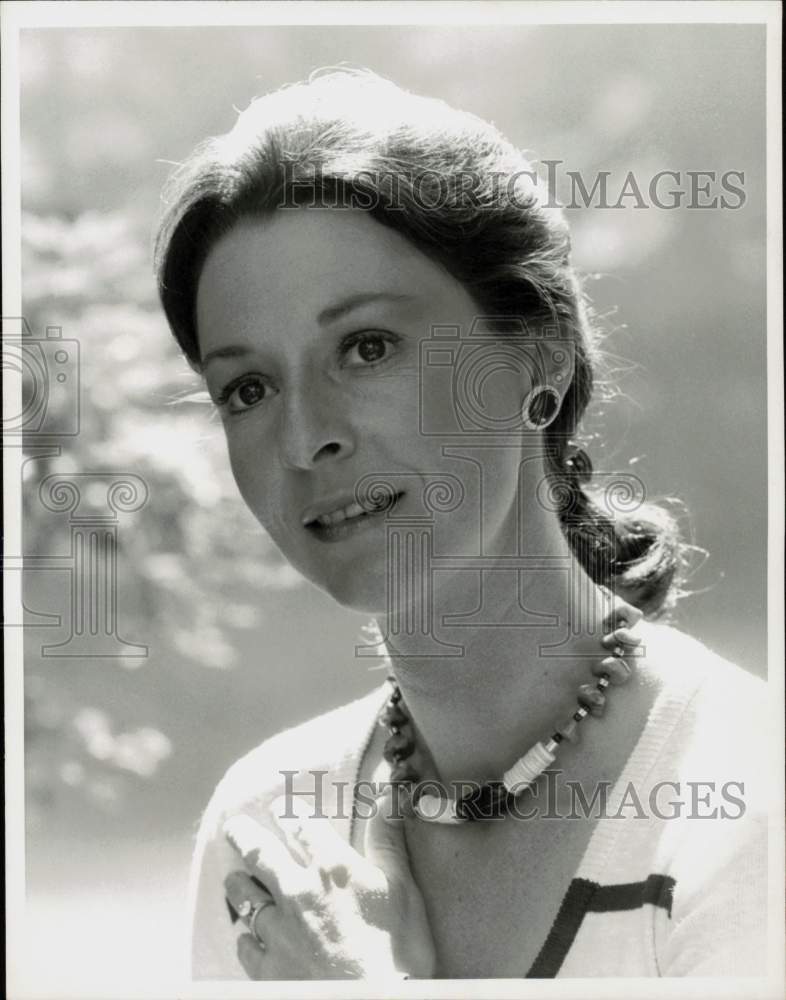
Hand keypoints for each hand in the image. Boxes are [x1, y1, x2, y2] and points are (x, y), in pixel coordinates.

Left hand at [223, 786, 436, 980]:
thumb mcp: (402, 886)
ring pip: (245, 898)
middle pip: (260, 853)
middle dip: (244, 836)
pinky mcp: (269, 968)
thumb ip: (387, 839)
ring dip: (238, 884)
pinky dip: (246, 937)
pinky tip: (246, 936)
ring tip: (233, 878)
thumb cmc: (398, 950)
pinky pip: (246, 945)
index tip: (278, 806)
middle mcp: (297, 891)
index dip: (287, 812)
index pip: (301, 825)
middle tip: (233, 827)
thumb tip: (386, 794)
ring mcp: (278, 931)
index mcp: (331, 867)